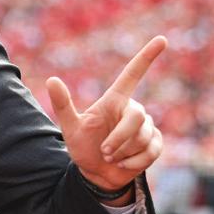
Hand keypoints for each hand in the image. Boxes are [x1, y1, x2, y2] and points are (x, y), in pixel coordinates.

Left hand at [46, 36, 166, 193]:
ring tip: (111, 156)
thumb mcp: (70, 128)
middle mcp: (133, 110)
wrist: (97, 174)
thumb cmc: (82, 147)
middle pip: (137, 117)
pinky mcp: (156, 143)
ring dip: (123, 152)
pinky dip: (134, 162)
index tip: (162, 39)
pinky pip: (152, 150)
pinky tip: (123, 164)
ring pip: (144, 137)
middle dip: (119, 138)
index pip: (133, 74)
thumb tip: (52, 79)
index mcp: (115, 100)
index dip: (146, 57)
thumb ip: (63, 104)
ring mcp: (147, 127)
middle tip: (104, 151)